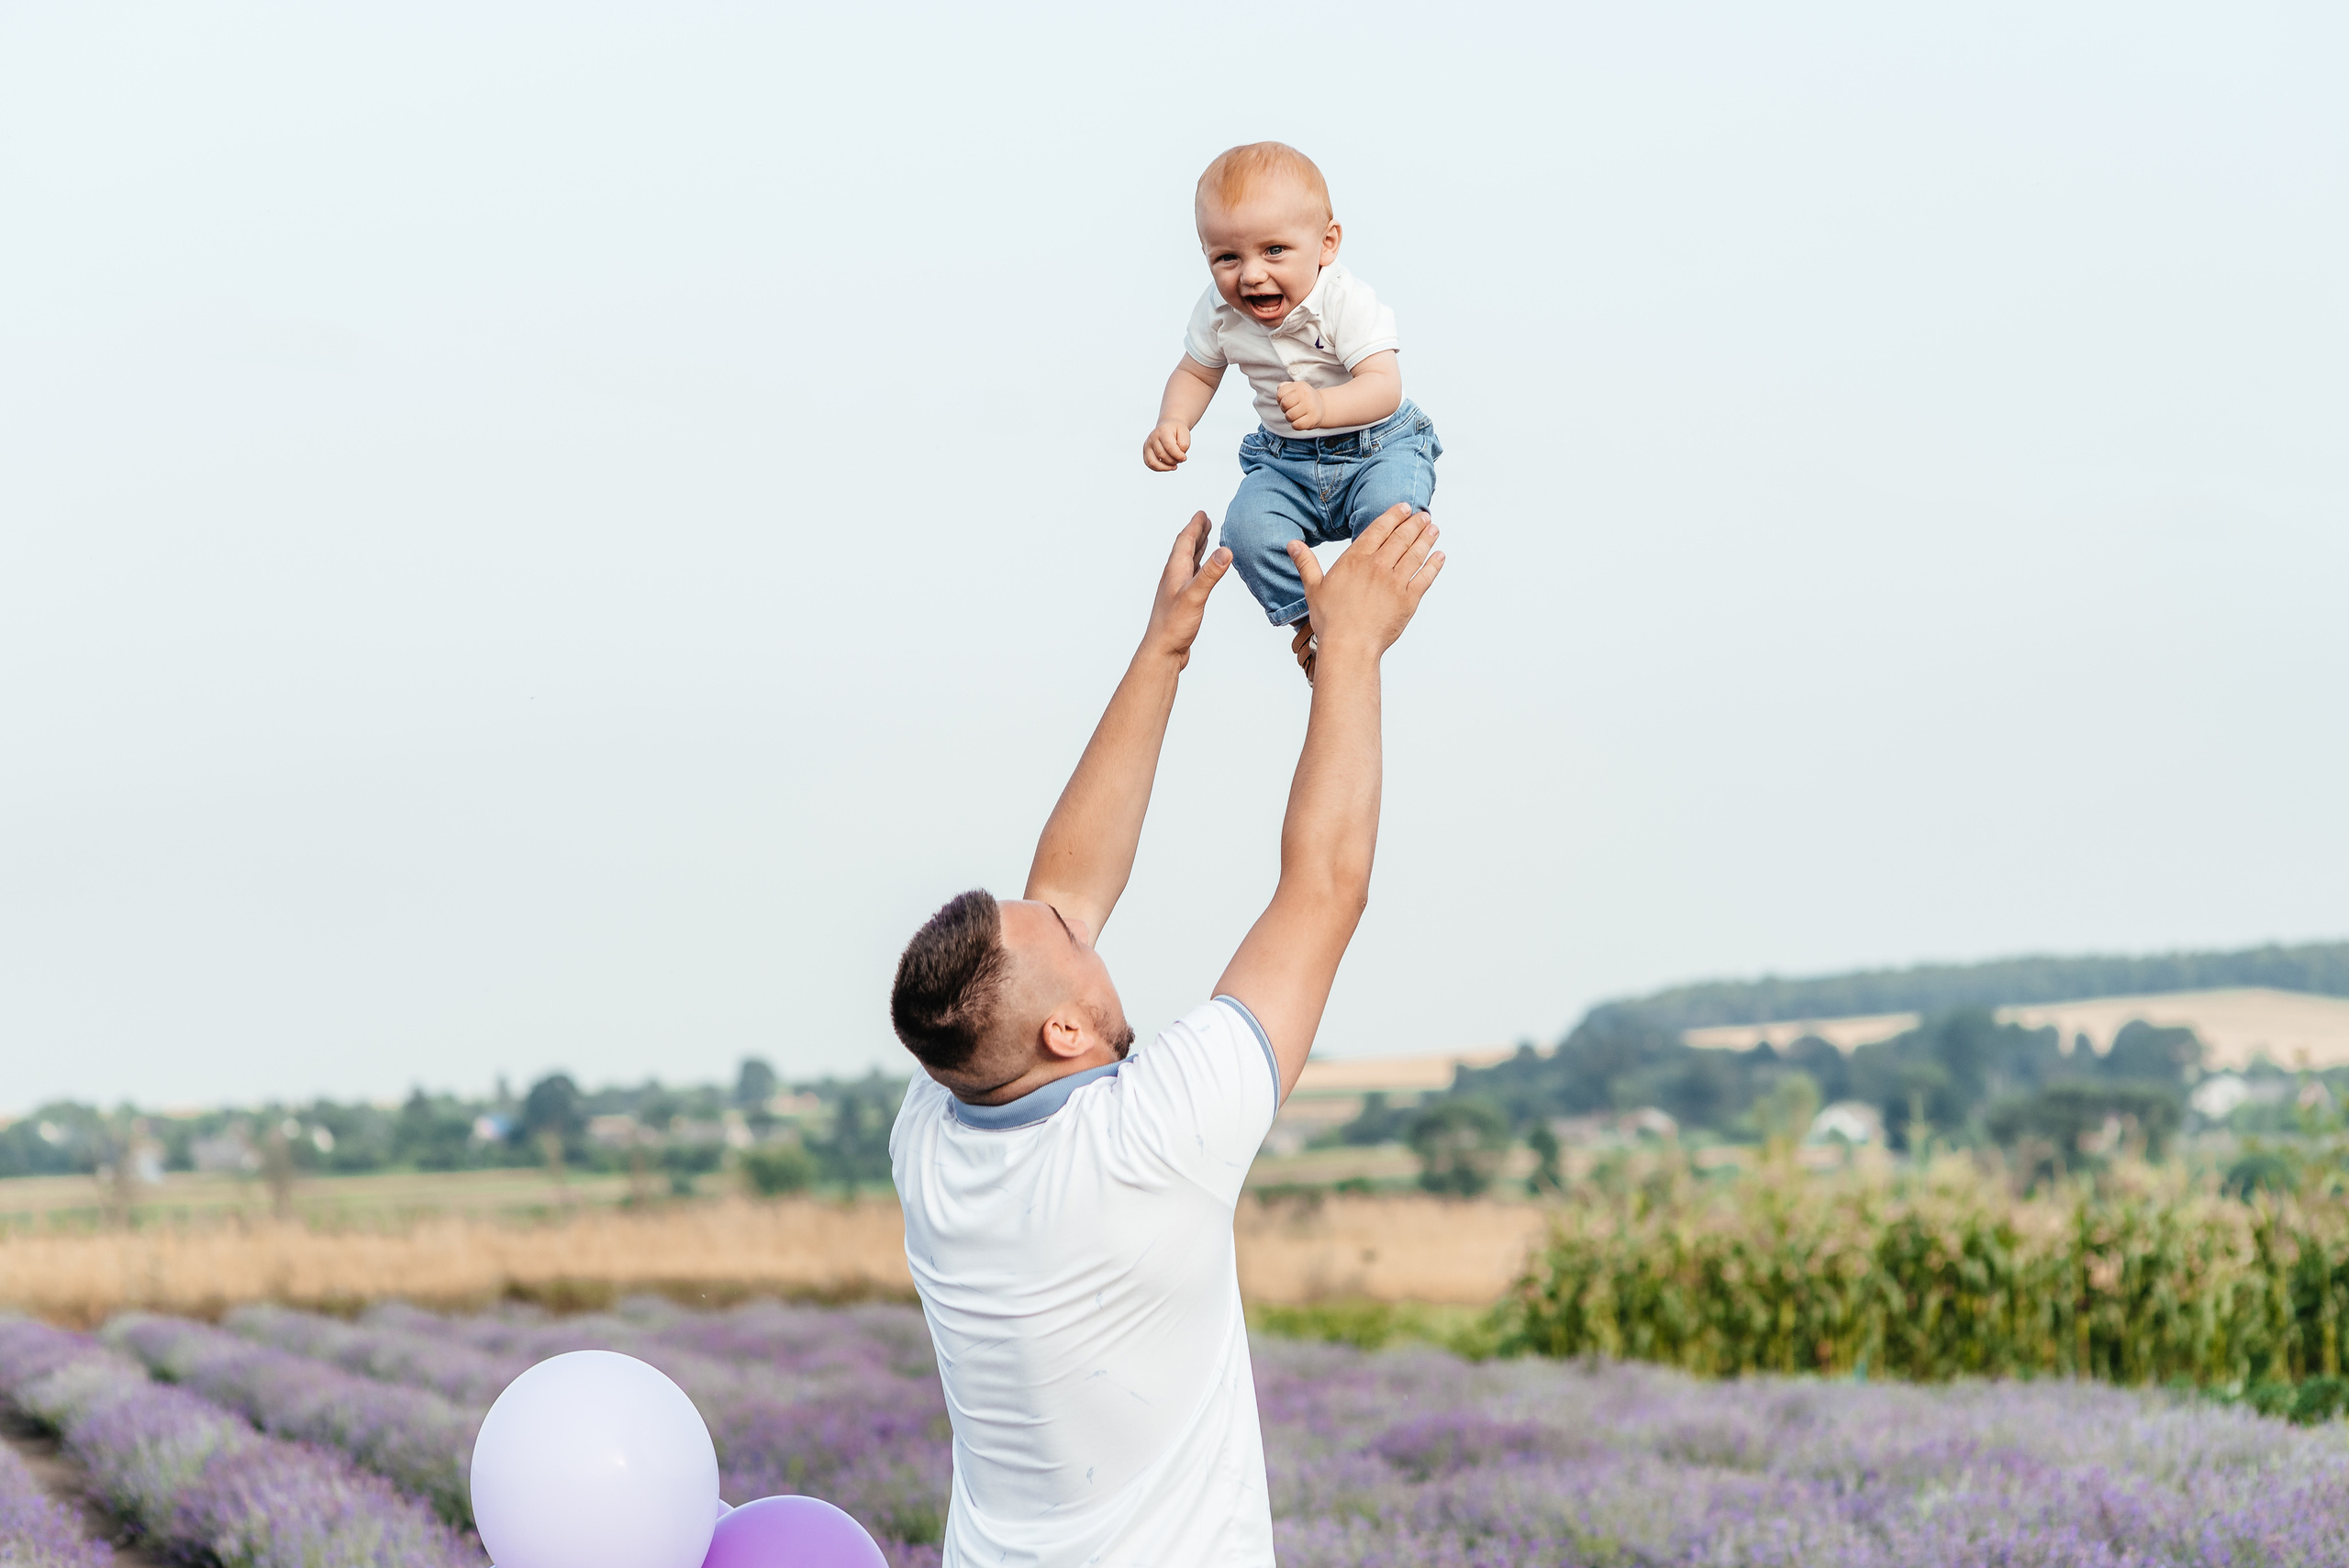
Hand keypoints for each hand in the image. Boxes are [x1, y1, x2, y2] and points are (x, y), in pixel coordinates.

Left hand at [1141, 512, 1232, 669]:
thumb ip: (1210, 573)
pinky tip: (1202, 574)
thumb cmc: (1174, 625)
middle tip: (1205, 521)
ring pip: (1188, 563)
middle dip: (1196, 533)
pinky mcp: (1182, 602)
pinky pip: (1192, 577)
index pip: (1185, 542)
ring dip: (1197, 549)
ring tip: (1205, 540)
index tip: (1203, 514)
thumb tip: (1226, 550)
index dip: (1195, 526)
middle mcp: (1174, 577)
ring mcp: (1177, 590)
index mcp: (1175, 571)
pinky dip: (1199, 568)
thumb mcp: (1195, 596)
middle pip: (1185, 549)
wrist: (1162, 651)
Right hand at [1143, 420, 1191, 470]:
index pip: (1168, 446)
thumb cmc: (1177, 431)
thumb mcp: (1185, 433)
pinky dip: (1159, 468)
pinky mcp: (1145, 452)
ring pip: (1153, 462)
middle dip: (1173, 461)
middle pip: (1162, 455)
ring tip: (1174, 465)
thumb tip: (1179, 457)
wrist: (1168, 427)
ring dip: (1166, 467)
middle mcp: (1152, 437)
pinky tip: (1168, 467)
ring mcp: (1147, 445)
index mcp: (1163, 431)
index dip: (1177, 455)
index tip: (1184, 458)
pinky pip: (1150, 464)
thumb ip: (1184, 445)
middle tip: (1180, 459)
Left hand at [1275, 381, 1324, 430]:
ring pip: (1289, 416)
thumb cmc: (1304, 399)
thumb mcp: (1296, 388)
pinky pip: (1296, 425)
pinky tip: (1300, 421)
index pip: (1280, 393)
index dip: (1280, 400)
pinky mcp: (1313, 419)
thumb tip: (1279, 389)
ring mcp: (1310, 407)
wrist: (1323, 407)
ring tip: (1296, 415)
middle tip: (1291, 409)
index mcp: (1300, 386)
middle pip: (1284, 404)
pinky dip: (1295, 425)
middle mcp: (1306, 394)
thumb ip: (1285, 387)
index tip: (1287, 401)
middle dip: (1284, 409)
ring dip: (1290, 418)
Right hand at [1285, 504, 1442, 659]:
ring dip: (1426, 539)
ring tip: (1433, 528)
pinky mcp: (1408, 600)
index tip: (1404, 508)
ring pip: (1415, 554)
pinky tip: (1439, 556)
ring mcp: (1395, 582)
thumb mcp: (1313, 588)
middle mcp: (1378, 566)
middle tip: (1423, 515)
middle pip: (1401, 538)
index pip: (1379, 529)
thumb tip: (1292, 544)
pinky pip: (1425, 577)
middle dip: (1414, 524)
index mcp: (1355, 560)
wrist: (1349, 646)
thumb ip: (1306, 563)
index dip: (1393, 516)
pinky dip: (1434, 565)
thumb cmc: (1331, 620)